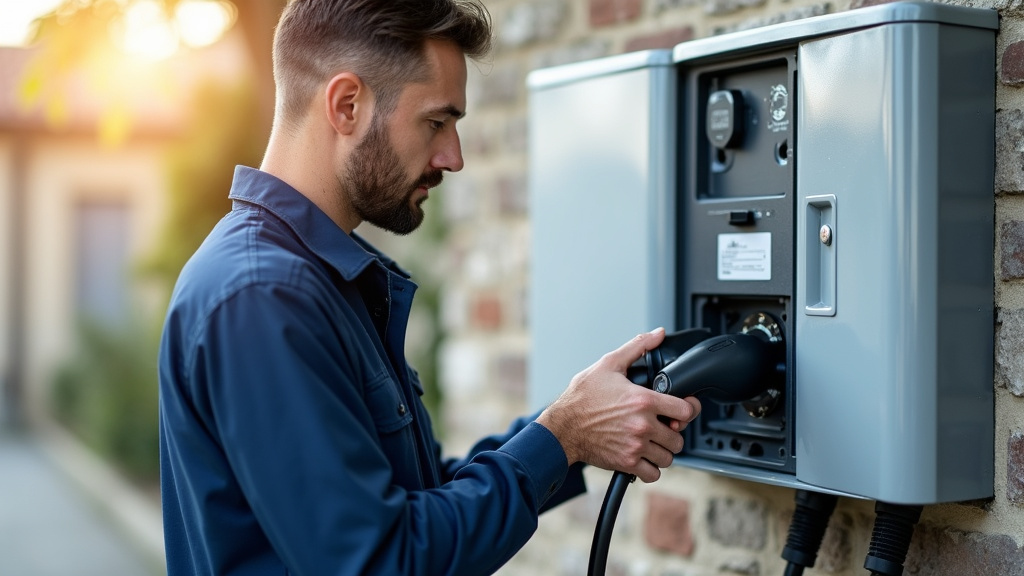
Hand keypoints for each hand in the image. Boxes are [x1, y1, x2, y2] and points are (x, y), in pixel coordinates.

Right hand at [536, 328, 701, 482]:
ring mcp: (635, 446)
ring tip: (652, 442)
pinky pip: (653, 474)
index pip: (686, 410)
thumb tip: (657, 334)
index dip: (687, 410)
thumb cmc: (582, 397)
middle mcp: (643, 425)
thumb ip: (637, 347)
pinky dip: (651, 468)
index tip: (681, 410)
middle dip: (673, 432)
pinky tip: (643, 456)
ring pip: (669, 457)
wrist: (562, 427)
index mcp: (643, 400)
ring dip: (663, 451)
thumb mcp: (608, 364)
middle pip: (679, 438)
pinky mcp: (626, 463)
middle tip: (663, 428)